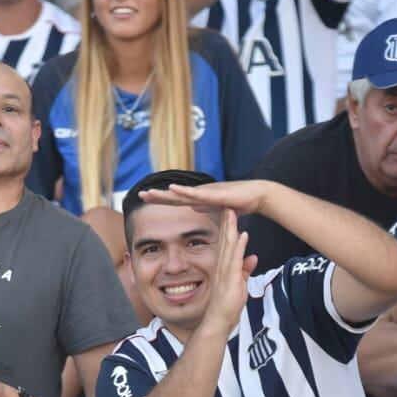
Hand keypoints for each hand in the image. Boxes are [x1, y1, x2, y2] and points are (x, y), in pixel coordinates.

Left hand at [138, 180, 272, 216]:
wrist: (256, 196)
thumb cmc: (238, 202)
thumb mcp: (216, 208)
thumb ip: (204, 207)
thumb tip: (192, 207)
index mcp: (199, 198)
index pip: (176, 200)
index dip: (161, 199)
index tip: (146, 198)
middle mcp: (200, 193)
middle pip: (174, 195)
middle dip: (157, 195)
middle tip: (140, 194)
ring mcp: (206, 192)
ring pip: (181, 193)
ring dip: (165, 193)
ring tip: (150, 192)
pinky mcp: (215, 194)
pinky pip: (197, 193)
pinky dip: (184, 191)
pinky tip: (173, 188)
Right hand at [200, 209, 255, 334]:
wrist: (218, 321)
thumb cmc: (227, 306)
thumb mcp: (240, 283)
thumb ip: (245, 269)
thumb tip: (253, 257)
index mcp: (223, 266)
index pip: (225, 242)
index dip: (228, 226)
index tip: (229, 211)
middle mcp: (221, 266)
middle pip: (225, 239)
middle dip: (227, 221)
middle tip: (227, 203)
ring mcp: (224, 272)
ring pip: (228, 246)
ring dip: (231, 228)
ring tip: (232, 212)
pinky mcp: (230, 279)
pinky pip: (235, 260)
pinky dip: (239, 247)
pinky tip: (242, 235)